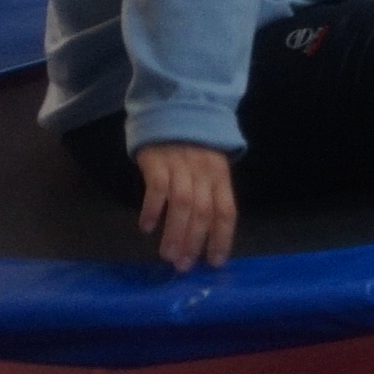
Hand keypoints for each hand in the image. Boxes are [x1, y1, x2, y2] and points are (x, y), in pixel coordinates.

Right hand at [134, 142, 238, 270]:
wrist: (173, 107)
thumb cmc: (192, 146)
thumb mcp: (209, 167)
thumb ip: (209, 194)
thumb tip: (205, 233)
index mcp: (221, 176)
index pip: (226, 210)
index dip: (222, 237)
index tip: (215, 262)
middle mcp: (204, 171)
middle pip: (203, 211)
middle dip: (195, 241)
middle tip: (184, 265)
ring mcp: (181, 165)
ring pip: (182, 204)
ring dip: (175, 232)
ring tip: (167, 255)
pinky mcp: (157, 160)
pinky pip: (157, 188)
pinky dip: (153, 209)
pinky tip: (147, 227)